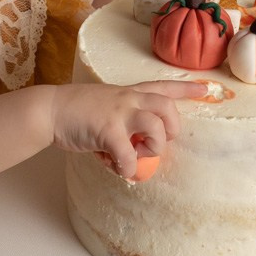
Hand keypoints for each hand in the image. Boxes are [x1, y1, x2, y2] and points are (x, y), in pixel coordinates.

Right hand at [50, 80, 206, 178]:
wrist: (49, 110)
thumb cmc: (75, 111)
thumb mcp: (105, 107)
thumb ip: (123, 123)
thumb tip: (133, 154)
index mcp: (128, 93)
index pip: (163, 86)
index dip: (186, 88)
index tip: (206, 88)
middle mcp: (127, 99)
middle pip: (168, 107)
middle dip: (171, 128)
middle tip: (157, 141)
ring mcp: (118, 113)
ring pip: (156, 128)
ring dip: (152, 148)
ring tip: (136, 155)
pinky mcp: (107, 130)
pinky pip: (128, 155)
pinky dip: (127, 168)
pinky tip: (117, 168)